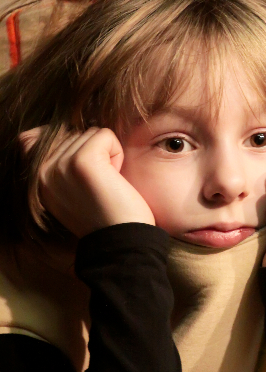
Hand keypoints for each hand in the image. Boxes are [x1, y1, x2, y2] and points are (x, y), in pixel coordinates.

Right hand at [20, 127, 154, 237]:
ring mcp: (60, 165)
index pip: (41, 136)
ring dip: (108, 155)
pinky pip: (105, 135)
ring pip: (91, 132)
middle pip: (75, 133)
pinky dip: (117, 154)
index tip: (86, 178)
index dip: (74, 148)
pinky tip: (114, 179)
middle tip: (99, 186)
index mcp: (38, 179)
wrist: (121, 241)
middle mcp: (43, 171)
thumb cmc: (106, 214)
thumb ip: (58, 162)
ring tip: (106, 184)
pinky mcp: (82, 161)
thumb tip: (50, 130)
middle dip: (95, 154)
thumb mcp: (70, 189)